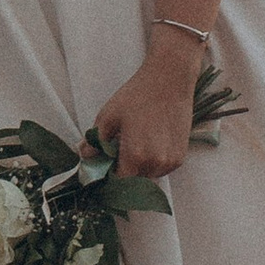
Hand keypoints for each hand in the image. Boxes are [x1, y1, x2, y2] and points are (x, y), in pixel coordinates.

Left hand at [90, 33, 199, 180]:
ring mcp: (170, 162)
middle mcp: (155, 164)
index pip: (119, 183)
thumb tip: (85, 156)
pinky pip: (161, 169)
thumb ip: (95, 141)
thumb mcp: (108, 115)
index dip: (109, 178)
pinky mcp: (180, 157)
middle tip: (116, 153)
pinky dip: (152, 163)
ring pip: (148, 177)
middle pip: (134, 182)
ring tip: (134, 145)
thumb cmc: (137, 95)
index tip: (104, 169)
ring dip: (139, 169)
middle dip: (123, 172)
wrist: (170, 80)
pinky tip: (149, 142)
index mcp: (135, 156)